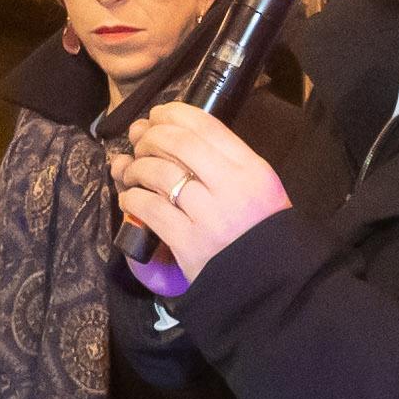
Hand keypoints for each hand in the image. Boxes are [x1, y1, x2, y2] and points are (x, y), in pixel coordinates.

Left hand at [108, 102, 287, 286]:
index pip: (205, 126)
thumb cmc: (261, 231)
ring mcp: (208, 215)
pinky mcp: (187, 242)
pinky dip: (131, 199)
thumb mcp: (260, 187)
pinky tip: (129, 199)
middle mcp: (230, 186)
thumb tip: (173, 137)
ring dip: (136, 167)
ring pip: (158, 174)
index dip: (172, 114)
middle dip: (150, 137)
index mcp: (251, 168)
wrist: (269, 284)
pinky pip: (148, 209)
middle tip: (139, 142)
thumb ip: (225, 162)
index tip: (157, 115)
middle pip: (177, 143)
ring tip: (131, 172)